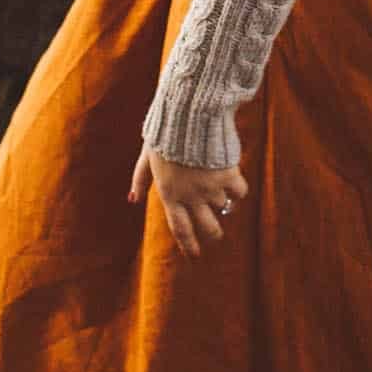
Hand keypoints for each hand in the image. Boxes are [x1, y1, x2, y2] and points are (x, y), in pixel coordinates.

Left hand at [130, 144, 248, 257]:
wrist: (188, 115)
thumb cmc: (163, 134)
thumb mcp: (146, 157)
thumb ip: (140, 179)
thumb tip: (132, 200)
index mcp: (169, 194)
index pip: (180, 229)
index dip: (189, 245)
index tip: (196, 255)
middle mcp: (191, 196)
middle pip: (207, 227)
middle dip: (213, 234)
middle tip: (216, 234)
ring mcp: (210, 187)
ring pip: (223, 208)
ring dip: (223, 204)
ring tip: (222, 194)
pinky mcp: (228, 175)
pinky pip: (239, 192)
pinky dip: (238, 191)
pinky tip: (234, 184)